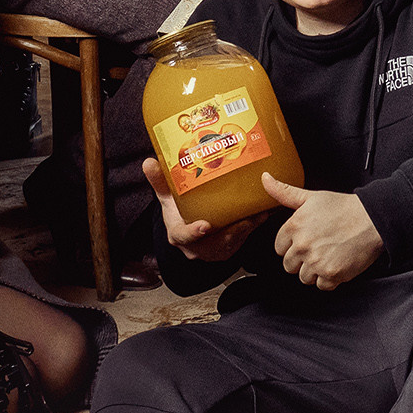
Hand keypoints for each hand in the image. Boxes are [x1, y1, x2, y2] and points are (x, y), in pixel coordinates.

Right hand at [141, 158, 262, 262]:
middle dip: (230, 232)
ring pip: (232, 242)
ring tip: (257, 213)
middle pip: (214, 242)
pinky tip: (263, 212)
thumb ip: (160, 182)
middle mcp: (197, 246)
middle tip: (244, 220)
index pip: (184, 236)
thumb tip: (148, 162)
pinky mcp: (230, 247)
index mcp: (179, 234)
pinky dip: (253, 226)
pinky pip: (243, 239)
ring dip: (246, 228)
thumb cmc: (179, 212)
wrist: (192, 230)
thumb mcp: (168, 199)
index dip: (194, 232)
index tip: (205, 225)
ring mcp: (214, 249)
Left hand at [263, 174, 383, 290]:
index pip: (279, 247)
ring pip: (304, 277)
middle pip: (289, 265)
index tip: (306, 239)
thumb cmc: (344, 208)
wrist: (373, 219)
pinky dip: (329, 279)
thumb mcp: (312, 197)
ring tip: (329, 254)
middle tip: (319, 247)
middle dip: (302, 259)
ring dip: (315, 270)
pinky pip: (322, 286)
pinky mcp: (332, 274)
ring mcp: (317, 262)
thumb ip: (284, 192)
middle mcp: (303, 246)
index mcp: (294, 226)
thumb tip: (265, 178)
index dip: (293, 244)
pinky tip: (337, 262)